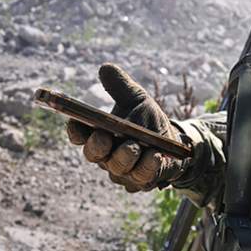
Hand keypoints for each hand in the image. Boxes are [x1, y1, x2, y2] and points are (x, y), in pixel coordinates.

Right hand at [66, 64, 191, 191]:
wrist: (175, 143)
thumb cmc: (148, 121)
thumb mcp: (137, 99)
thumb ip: (120, 86)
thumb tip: (105, 67)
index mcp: (99, 134)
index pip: (79, 134)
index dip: (75, 129)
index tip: (75, 118)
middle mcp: (106, 156)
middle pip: (94, 154)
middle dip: (98, 146)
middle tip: (105, 137)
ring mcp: (122, 172)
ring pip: (118, 167)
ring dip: (126, 156)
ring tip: (136, 146)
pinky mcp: (141, 183)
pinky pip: (142, 178)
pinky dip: (148, 166)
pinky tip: (156, 156)